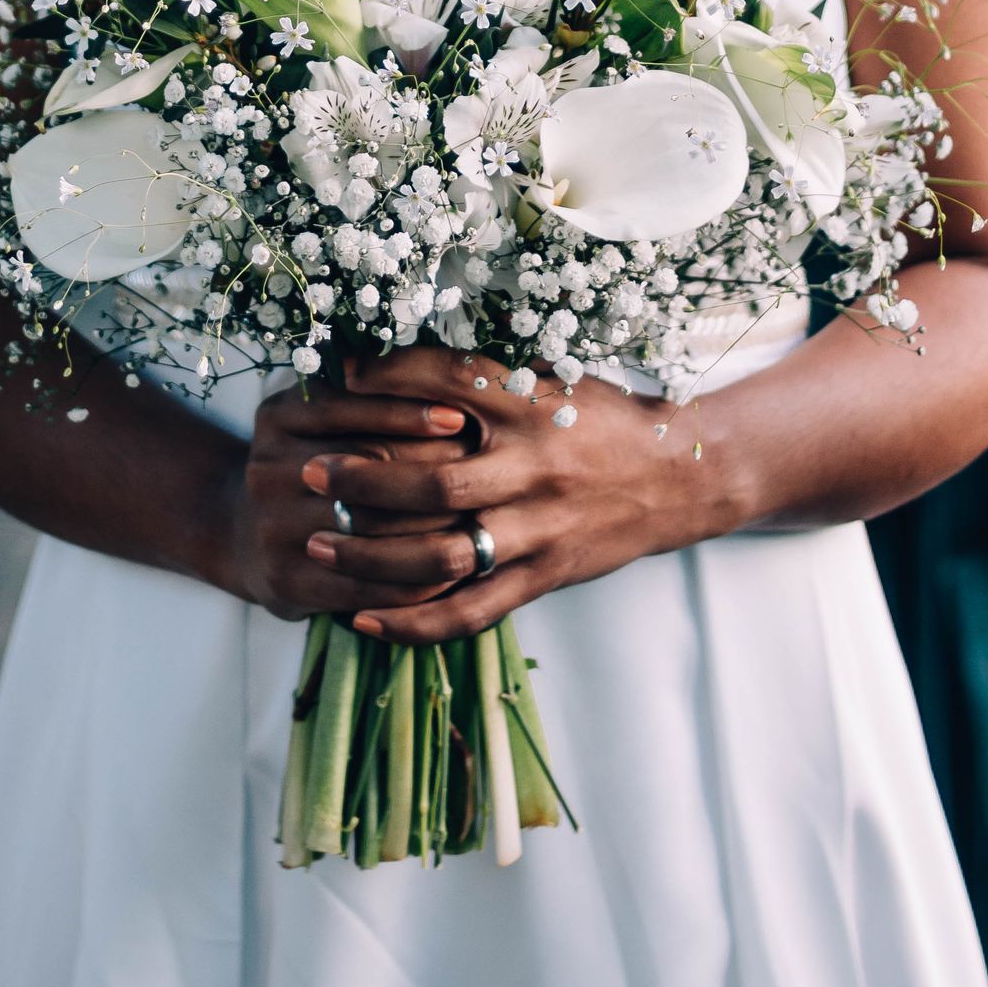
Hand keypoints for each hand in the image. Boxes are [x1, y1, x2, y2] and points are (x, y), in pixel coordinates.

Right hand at [225, 382, 480, 621]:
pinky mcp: (285, 580)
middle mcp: (266, 468)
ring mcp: (271, 527)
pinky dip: (412, 581)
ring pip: (369, 529)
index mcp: (278, 416)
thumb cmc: (313, 461)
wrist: (243, 531)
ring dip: (432, 527)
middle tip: (485, 470)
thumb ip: (367, 392)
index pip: (351, 408)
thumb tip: (450, 370)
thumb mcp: (321, 415)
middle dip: (431, 468)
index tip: (461, 415)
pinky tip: (454, 574)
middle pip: (364, 467)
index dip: (408, 412)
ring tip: (482, 519)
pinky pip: (362, 583)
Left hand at [295, 346, 743, 643]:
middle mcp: (533, 469)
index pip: (448, 383)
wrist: (681, 476)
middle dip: (361, 479)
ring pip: (442, 555)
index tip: (335, 382)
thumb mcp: (546, 377)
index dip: (387, 381)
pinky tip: (364, 619)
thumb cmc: (599, 418)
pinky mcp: (544, 577)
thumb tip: (375, 363)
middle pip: (433, 482)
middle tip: (306, 472)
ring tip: (316, 541)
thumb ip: (474, 373)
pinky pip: (470, 611)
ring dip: (370, 554)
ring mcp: (538, 530)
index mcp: (532, 406)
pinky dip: (414, 623)